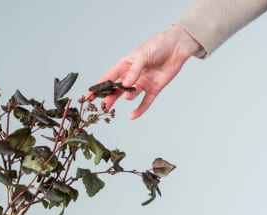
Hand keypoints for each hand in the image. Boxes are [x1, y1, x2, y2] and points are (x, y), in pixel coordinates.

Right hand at [86, 24, 202, 118]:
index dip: (98, 87)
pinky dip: (139, 110)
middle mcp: (132, 76)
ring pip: (129, 95)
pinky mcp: (153, 89)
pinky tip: (133, 117)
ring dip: (127, 96)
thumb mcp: (143, 55)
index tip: (88, 96)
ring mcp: (142, 83)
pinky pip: (145, 103)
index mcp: (125, 65)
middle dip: (108, 98)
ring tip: (128, 94)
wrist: (177, 46)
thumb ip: (134, 71)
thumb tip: (125, 85)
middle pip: (116, 90)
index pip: (108, 78)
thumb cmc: (158, 45)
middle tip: (102, 106)